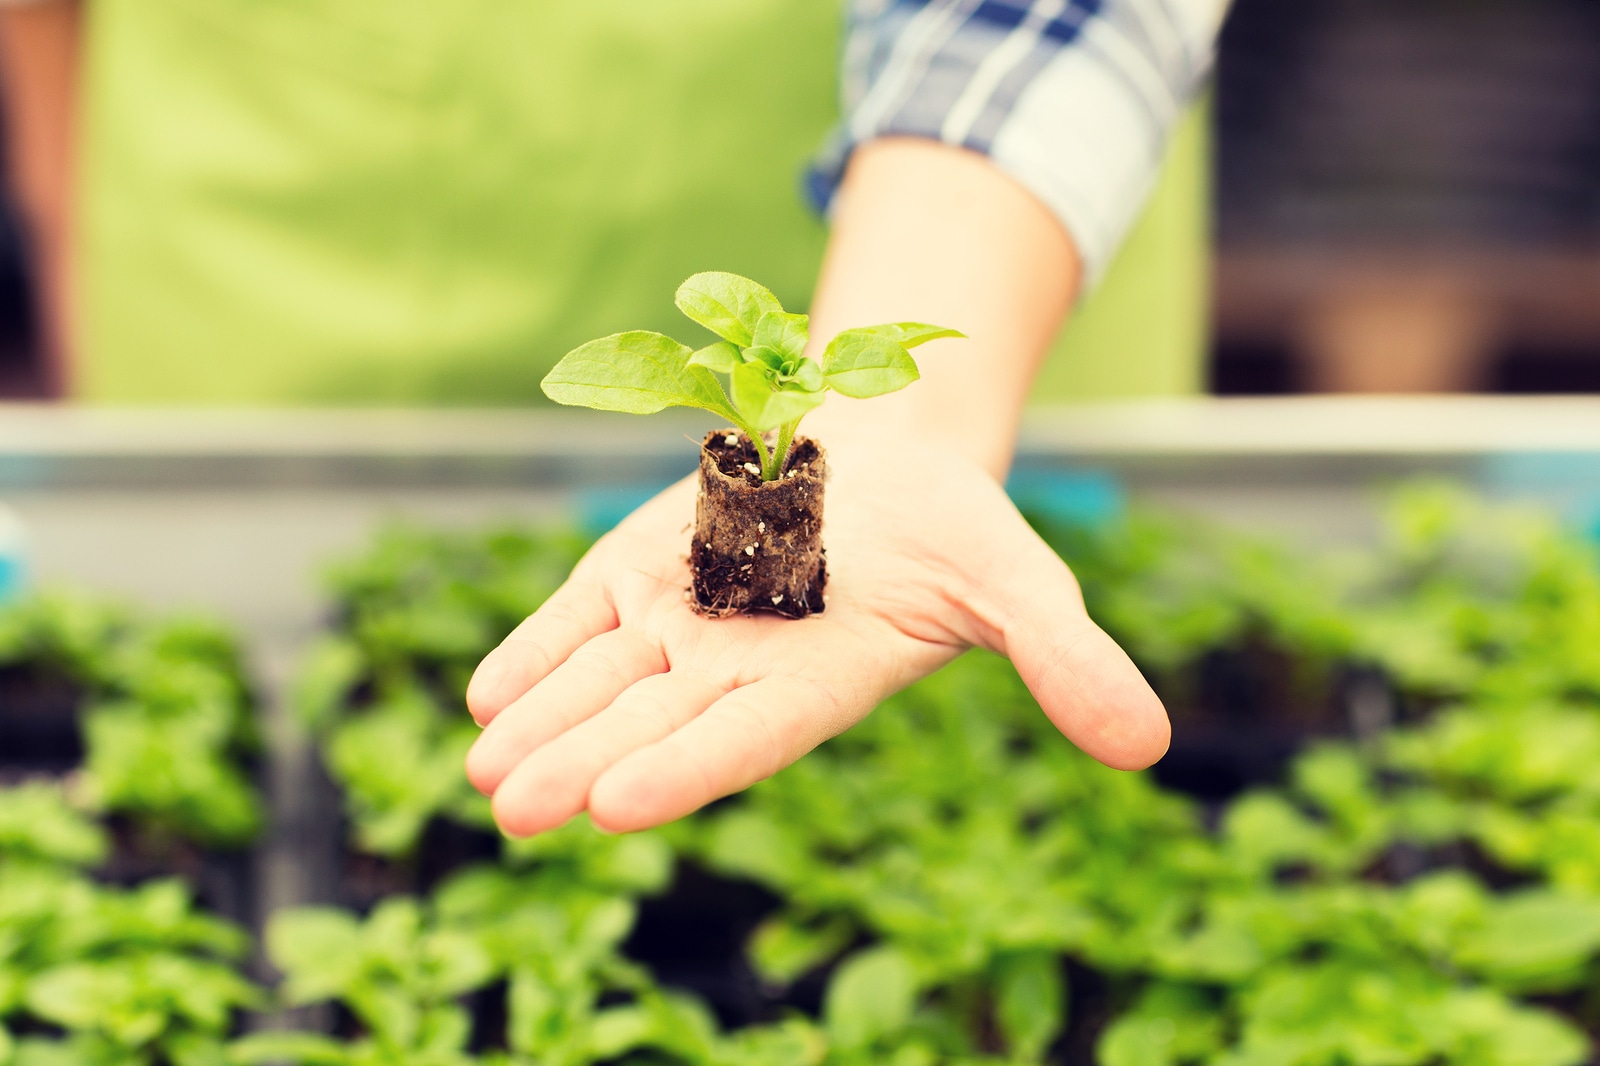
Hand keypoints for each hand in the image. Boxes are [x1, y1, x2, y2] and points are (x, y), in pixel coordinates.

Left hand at [463, 432, 1169, 835]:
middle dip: (583, 762)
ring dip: (540, 721)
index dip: (683, 768)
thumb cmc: (956, 529)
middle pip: (649, 720)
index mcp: (816, 682)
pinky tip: (486, 692)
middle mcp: (736, 666)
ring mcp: (679, 620)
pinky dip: (535, 649)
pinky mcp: (638, 573)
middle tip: (514, 809)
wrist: (885, 459)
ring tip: (482, 769)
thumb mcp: (1015, 582)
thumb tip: (1151, 746)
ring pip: (599, 679)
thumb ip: (1062, 659)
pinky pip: (578, 617)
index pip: (742, 738)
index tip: (615, 806)